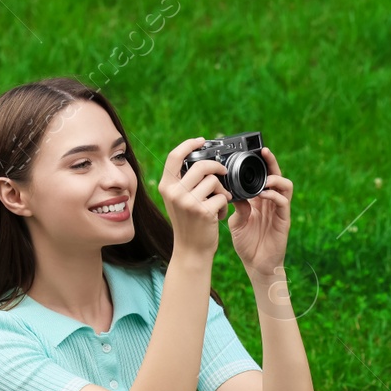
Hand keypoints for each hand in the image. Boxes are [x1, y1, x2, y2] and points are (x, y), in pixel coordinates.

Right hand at [159, 137, 230, 259]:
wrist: (191, 250)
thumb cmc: (188, 223)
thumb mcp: (178, 200)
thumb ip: (183, 181)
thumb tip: (200, 158)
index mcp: (166, 186)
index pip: (175, 156)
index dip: (189, 144)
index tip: (202, 141)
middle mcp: (174, 192)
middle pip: (201, 165)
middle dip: (217, 167)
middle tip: (223, 172)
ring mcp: (188, 202)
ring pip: (214, 181)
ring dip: (222, 190)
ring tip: (219, 201)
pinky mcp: (203, 211)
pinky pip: (223, 197)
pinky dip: (224, 204)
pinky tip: (218, 214)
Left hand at [227, 147, 291, 276]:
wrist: (256, 265)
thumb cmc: (247, 244)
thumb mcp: (236, 221)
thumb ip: (236, 205)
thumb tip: (230, 190)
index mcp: (259, 200)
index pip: (262, 177)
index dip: (260, 164)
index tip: (253, 151)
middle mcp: (271, 202)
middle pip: (276, 176)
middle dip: (271, 163)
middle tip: (264, 152)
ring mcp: (278, 211)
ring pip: (285, 186)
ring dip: (276, 179)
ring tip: (266, 178)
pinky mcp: (284, 221)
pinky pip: (283, 203)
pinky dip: (274, 196)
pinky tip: (264, 195)